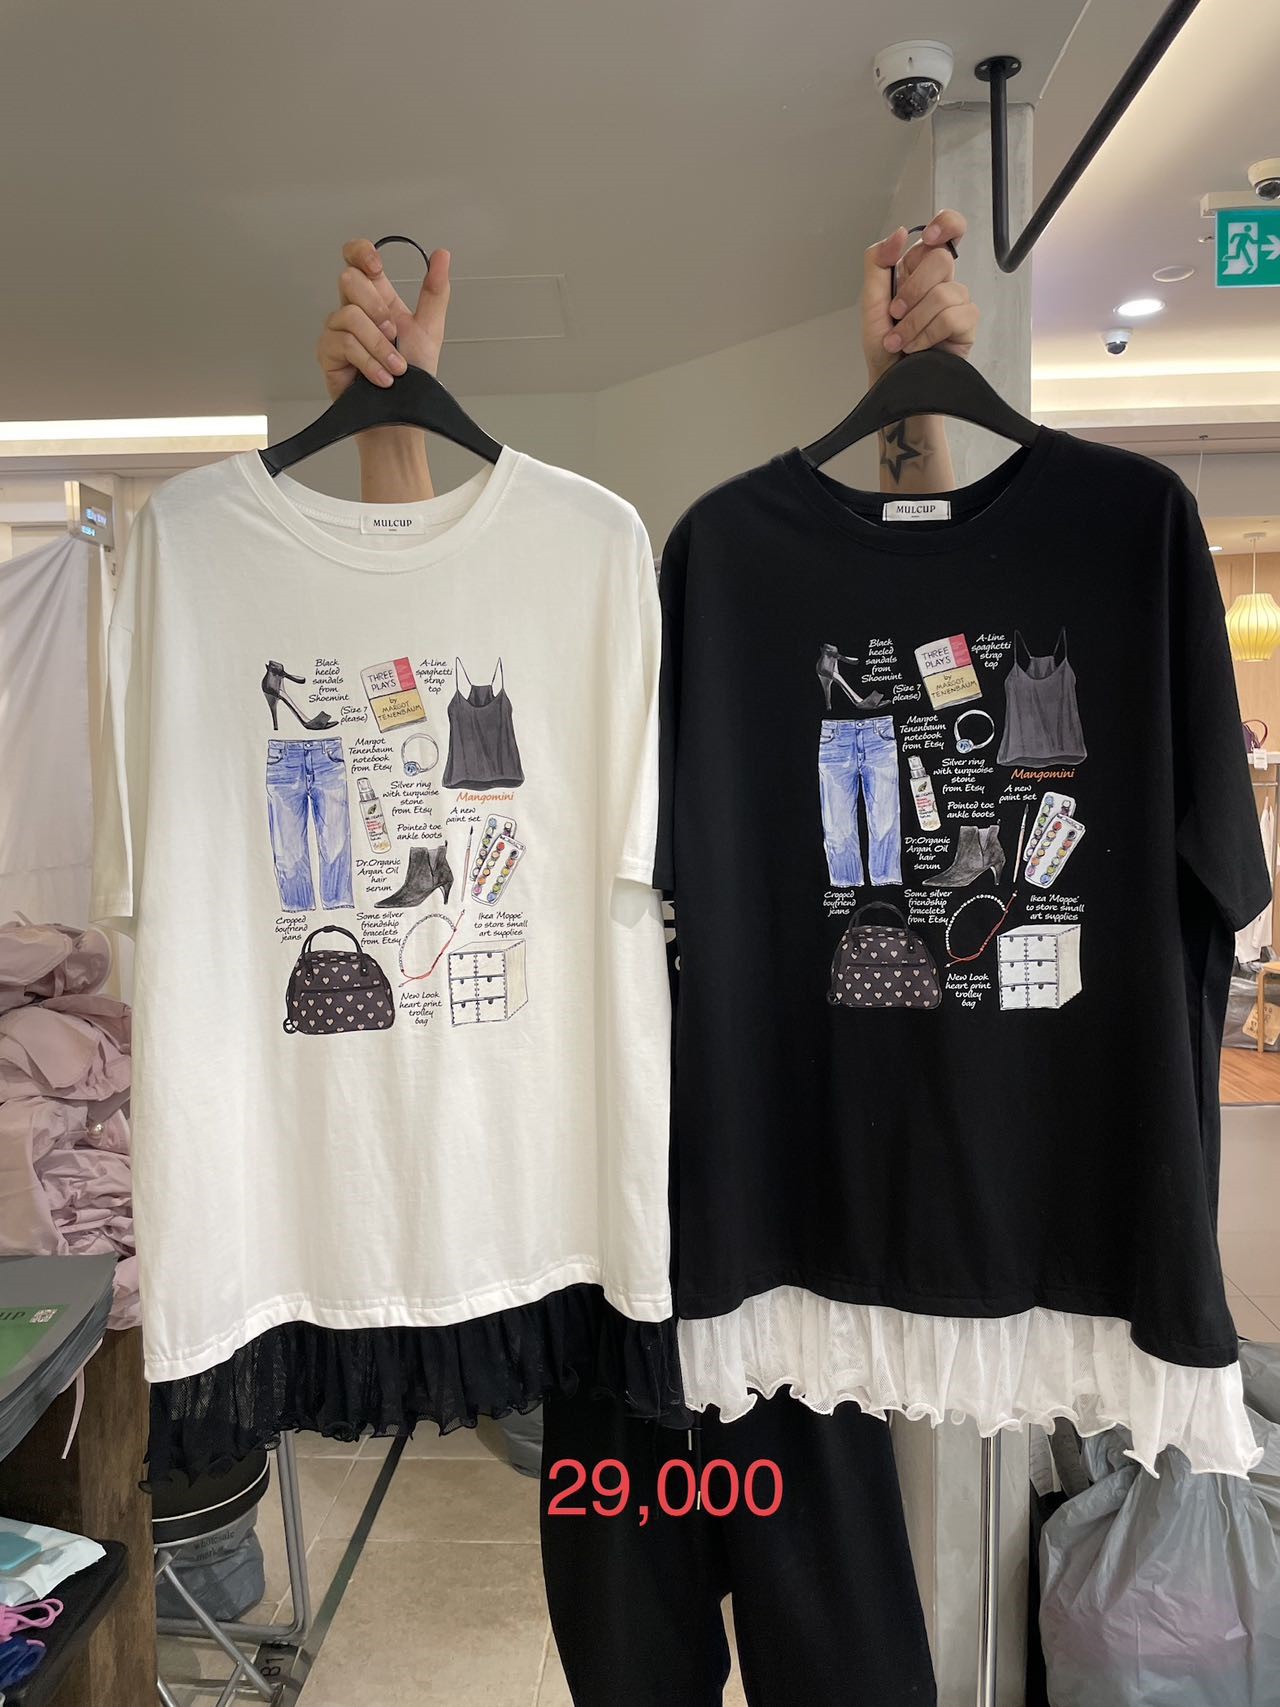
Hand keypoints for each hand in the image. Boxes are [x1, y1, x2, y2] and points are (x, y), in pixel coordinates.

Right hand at [316, 239, 452, 397]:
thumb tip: (442, 255)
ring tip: (396, 368)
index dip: (360, 252)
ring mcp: (337, 331)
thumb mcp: (430, 330)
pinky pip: (345, 343)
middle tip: (394, 334)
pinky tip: (382, 378)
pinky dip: (370, 362)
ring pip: (350, 315)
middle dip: (378, 309)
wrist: (403, 416)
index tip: (377, 267)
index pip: (356, 258)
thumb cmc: (414, 380)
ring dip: (380, 346)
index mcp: (376, 299)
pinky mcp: (328, 353)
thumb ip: (435, 291)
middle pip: (349, 279)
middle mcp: (353, 310)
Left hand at [861, 209, 977, 382]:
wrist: (890, 383)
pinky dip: (928, 334)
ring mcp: (957, 303)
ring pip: (945, 292)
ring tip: (901, 341)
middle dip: (911, 290)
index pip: (948, 229)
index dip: (946, 225)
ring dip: (914, 322)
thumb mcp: (870, 301)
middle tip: (896, 313)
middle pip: (941, 259)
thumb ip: (878, 262)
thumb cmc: (883, 346)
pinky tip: (918, 348)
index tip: (928, 238)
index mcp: (919, 269)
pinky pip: (954, 317)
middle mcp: (941, 281)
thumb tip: (901, 233)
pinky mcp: (966, 326)